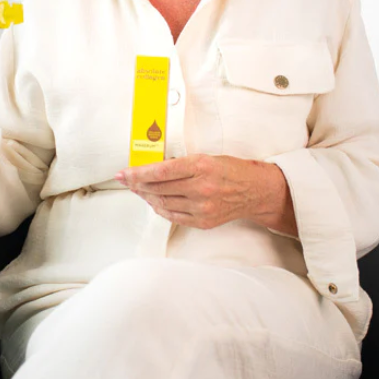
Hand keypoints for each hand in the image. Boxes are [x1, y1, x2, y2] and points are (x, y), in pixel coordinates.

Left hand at [115, 155, 294, 232]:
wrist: (255, 190)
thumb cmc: (231, 169)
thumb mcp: (206, 157)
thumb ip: (180, 164)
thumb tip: (152, 168)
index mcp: (201, 166)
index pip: (160, 171)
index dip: (138, 173)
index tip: (123, 172)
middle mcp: (201, 188)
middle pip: (158, 188)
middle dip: (137, 184)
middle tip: (126, 179)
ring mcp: (202, 208)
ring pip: (162, 203)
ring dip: (146, 196)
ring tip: (137, 189)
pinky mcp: (203, 221)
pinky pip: (173, 216)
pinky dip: (159, 208)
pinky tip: (153, 201)